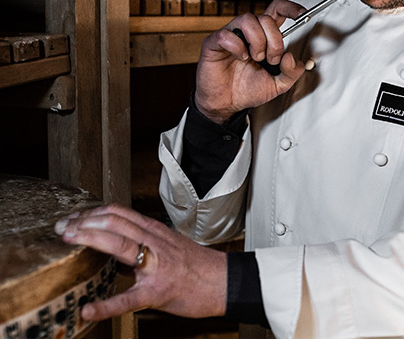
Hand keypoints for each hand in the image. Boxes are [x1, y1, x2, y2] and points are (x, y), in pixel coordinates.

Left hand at [54, 204, 226, 319]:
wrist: (223, 281)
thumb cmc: (197, 265)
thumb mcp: (170, 243)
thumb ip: (146, 241)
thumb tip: (118, 243)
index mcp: (155, 231)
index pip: (120, 213)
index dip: (93, 212)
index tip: (73, 216)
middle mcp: (154, 242)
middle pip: (115, 222)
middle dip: (84, 222)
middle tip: (62, 226)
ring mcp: (155, 265)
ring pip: (120, 245)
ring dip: (90, 239)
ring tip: (68, 241)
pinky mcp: (157, 292)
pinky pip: (128, 299)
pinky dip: (105, 306)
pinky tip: (88, 310)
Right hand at [195, 0, 307, 122]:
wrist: (227, 104)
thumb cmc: (249, 89)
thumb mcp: (278, 84)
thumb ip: (291, 72)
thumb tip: (290, 57)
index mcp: (264, 36)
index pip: (277, 10)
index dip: (290, 8)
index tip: (303, 15)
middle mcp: (248, 31)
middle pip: (266, 18)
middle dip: (274, 41)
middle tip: (271, 59)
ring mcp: (231, 34)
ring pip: (248, 19)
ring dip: (257, 41)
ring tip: (256, 58)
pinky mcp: (214, 43)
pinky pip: (227, 35)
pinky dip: (237, 47)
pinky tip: (240, 58)